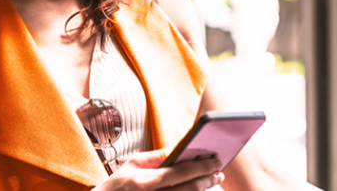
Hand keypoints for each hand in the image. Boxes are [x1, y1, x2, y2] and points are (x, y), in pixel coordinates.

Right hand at [93, 149, 224, 190]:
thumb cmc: (118, 184)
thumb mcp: (132, 164)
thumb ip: (157, 157)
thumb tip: (180, 148)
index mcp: (145, 181)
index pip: (181, 172)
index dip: (201, 166)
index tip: (215, 160)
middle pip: (189, 189)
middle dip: (207, 179)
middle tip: (219, 171)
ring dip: (202, 189)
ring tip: (211, 180)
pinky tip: (196, 189)